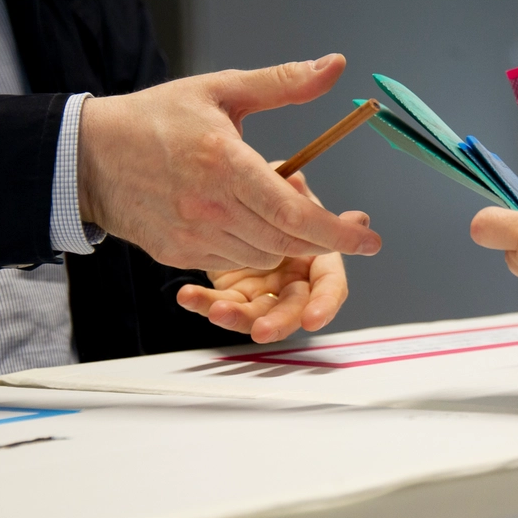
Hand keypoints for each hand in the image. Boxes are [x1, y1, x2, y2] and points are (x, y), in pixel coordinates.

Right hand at [77, 54, 380, 270]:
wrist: (88, 155)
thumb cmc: (157, 118)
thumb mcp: (222, 90)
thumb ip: (283, 83)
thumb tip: (334, 65)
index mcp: (224, 164)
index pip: (296, 213)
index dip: (339, 234)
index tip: (371, 241)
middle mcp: (209, 207)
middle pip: (287, 243)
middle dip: (322, 240)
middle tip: (343, 228)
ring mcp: (192, 235)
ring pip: (264, 257)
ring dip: (286, 242)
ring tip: (282, 210)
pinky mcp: (179, 253)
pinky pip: (234, 263)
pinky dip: (254, 248)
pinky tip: (251, 222)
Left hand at [176, 174, 350, 343]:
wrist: (224, 195)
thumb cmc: (266, 192)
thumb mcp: (280, 185)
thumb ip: (294, 193)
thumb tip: (311, 191)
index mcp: (316, 257)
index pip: (329, 285)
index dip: (325, 303)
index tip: (313, 319)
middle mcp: (294, 278)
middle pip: (294, 308)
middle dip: (279, 322)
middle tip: (262, 331)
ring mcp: (264, 290)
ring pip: (257, 314)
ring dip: (238, 317)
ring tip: (217, 311)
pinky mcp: (234, 294)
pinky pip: (221, 303)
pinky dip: (204, 302)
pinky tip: (188, 296)